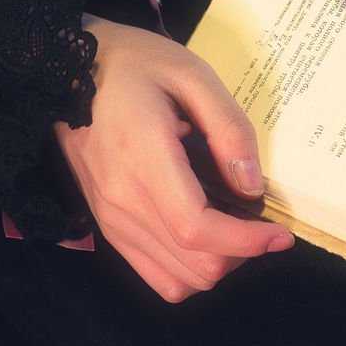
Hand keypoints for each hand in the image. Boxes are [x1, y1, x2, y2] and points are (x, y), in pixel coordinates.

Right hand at [53, 16, 293, 302]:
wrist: (66, 70)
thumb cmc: (134, 64)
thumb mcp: (192, 74)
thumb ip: (228, 128)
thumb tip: (251, 187)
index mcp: (143, 159)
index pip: (196, 229)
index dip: (246, 241)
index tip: (280, 233)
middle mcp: (121, 201)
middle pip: (194, 265)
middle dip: (241, 253)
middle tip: (260, 222)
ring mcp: (109, 220)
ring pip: (178, 280)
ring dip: (218, 263)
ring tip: (234, 228)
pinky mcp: (106, 228)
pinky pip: (154, 276)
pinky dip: (188, 269)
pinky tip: (203, 238)